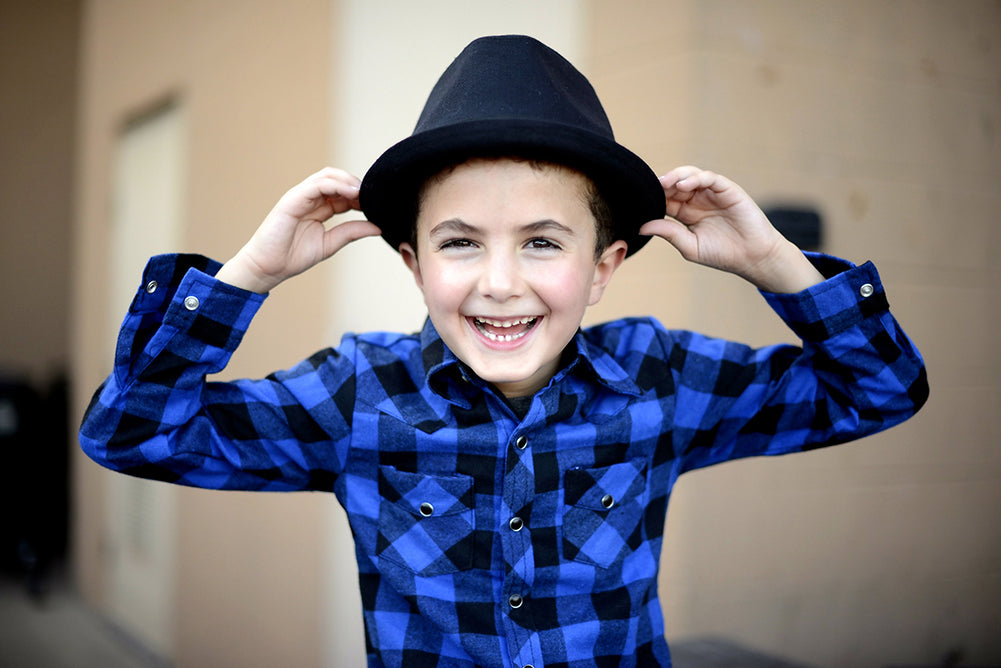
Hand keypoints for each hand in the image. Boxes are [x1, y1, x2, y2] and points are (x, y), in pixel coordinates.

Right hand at [216, 168, 380, 292]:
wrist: (268, 268)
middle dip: (357, 185)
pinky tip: (351, 193)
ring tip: (364, 192)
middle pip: (337, 179)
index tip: (377, 203)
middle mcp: (309, 199)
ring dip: (348, 181)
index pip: (343, 193)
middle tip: (373, 196)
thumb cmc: (292, 257)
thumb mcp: (330, 243)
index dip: (360, 195)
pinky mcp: (291, 200)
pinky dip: (335, 185)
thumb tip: (378, 227)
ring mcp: (300, 197)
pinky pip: (316, 185)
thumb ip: (351, 232)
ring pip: (327, 177)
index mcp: (318, 208)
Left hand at [639, 166, 823, 292]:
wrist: (752, 257)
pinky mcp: (727, 189)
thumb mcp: (689, 245)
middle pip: (675, 184)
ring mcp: (712, 193)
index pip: (666, 199)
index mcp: (686, 214)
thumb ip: (668, 232)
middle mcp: (697, 200)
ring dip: (676, 177)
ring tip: (665, 183)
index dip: (654, 197)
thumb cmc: (721, 254)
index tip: (640, 199)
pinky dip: (695, 178)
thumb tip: (641, 226)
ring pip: (690, 176)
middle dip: (662, 184)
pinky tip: (683, 186)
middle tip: (649, 187)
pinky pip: (709, 178)